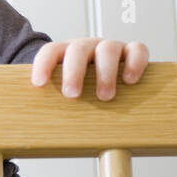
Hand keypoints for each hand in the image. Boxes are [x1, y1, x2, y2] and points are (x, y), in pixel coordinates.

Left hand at [29, 38, 148, 100]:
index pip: (50, 51)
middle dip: (74, 72)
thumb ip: (53, 101)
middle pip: (77, 50)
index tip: (38, 83)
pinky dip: (134, 63)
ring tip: (105, 97)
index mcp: (65, 53)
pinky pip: (137, 50)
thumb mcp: (64, 90)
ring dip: (105, 72)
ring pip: (107, 49)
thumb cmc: (80, 86)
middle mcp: (87, 47)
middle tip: (72, 94)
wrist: (102, 74)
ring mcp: (109, 48)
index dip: (43, 65)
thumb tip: (39, 129)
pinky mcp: (131, 53)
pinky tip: (129, 80)